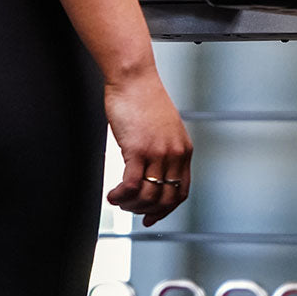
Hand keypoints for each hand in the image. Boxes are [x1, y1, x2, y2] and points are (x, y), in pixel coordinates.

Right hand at [104, 70, 192, 226]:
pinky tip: (112, 195)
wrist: (134, 78)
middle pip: (164, 199)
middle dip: (146, 211)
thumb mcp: (165, 129)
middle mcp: (174, 153)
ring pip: (147, 196)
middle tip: (130, 208)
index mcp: (184, 149)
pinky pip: (130, 186)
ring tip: (119, 200)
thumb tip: (152, 175)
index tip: (151, 217)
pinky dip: (120, 196)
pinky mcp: (137, 150)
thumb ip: (164, 151)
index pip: (181, 192)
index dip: (165, 210)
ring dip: (130, 205)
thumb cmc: (144, 100)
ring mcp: (157, 153)